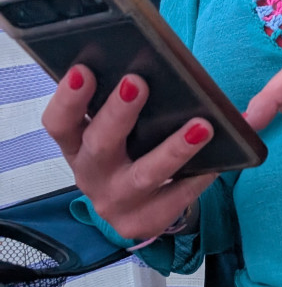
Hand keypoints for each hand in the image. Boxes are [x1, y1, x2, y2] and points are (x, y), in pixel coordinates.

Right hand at [41, 65, 216, 239]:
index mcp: (76, 145)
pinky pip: (175, 198)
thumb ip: (127, 101)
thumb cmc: (131, 156)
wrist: (141, 208)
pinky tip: (216, 163)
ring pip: (144, 175)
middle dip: (118, 113)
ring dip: (174, 149)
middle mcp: (90, 175)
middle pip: (99, 144)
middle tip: (137, 82)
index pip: (59, 123)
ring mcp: (115, 203)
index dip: (68, 99)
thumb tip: (163, 64)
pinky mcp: (143, 223)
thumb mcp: (118, 132)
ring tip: (201, 126)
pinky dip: (197, 178)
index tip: (83, 70)